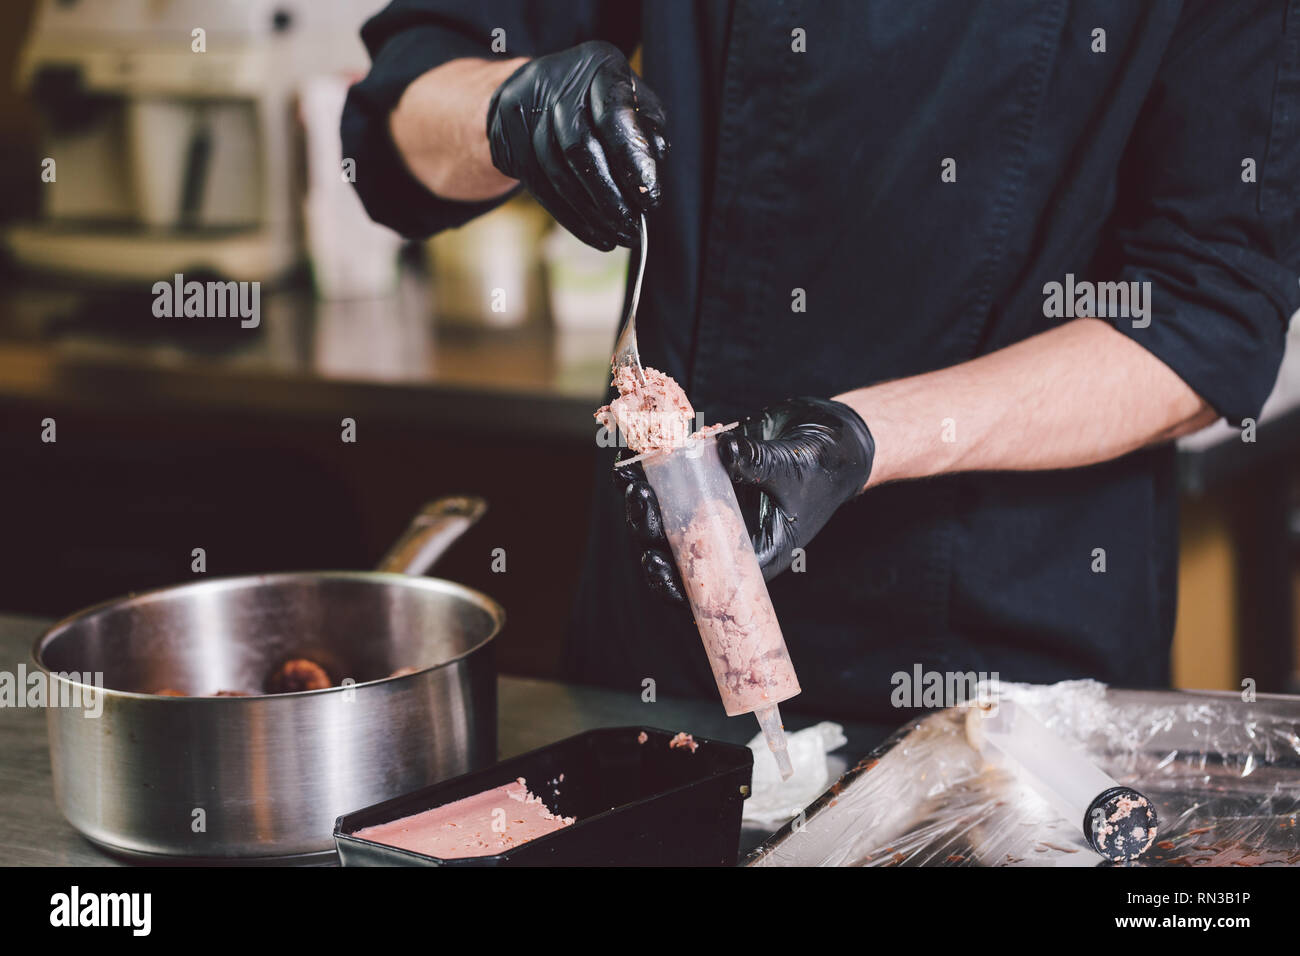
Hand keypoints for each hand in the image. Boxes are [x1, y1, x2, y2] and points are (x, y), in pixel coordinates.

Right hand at [486, 40, 668, 249]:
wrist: (537, 93)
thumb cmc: (601, 102)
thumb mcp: (634, 104)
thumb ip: (648, 135)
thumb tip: (649, 182)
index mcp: (598, 65)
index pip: (614, 116)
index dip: (633, 161)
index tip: (650, 200)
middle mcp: (556, 80)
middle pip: (580, 148)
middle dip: (610, 196)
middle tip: (632, 229)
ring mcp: (524, 109)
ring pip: (557, 173)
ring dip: (591, 214)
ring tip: (618, 237)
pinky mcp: (509, 139)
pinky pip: (541, 188)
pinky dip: (571, 218)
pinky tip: (595, 235)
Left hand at [617, 397, 875, 601]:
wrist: (830, 434)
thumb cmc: (825, 466)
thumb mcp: (797, 469)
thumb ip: (761, 463)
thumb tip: (725, 452)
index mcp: (755, 554)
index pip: (710, 584)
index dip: (676, 583)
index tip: (654, 562)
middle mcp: (728, 536)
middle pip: (678, 549)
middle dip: (649, 530)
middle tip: (639, 498)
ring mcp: (714, 506)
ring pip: (667, 518)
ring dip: (643, 504)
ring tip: (628, 479)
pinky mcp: (706, 476)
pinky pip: (671, 481)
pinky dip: (650, 472)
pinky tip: (630, 460)